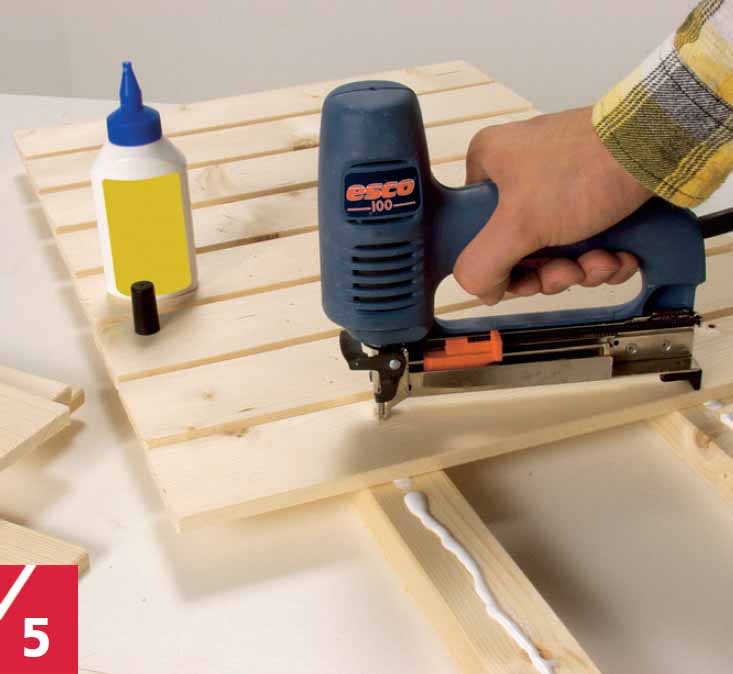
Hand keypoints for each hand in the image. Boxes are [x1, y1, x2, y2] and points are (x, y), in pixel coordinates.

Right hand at [453, 106, 651, 304]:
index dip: (500, 263)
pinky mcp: (591, 192)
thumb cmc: (587, 169)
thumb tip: (479, 288)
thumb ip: (481, 264)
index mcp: (489, 164)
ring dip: (580, 269)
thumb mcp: (518, 224)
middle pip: (519, 247)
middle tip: (567, 271)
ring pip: (556, 249)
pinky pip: (584, 240)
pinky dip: (601, 256)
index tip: (525, 276)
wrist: (661, 149)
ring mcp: (558, 181)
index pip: (474, 230)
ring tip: (601, 260)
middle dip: (550, 271)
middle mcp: (519, 170)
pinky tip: (618, 255)